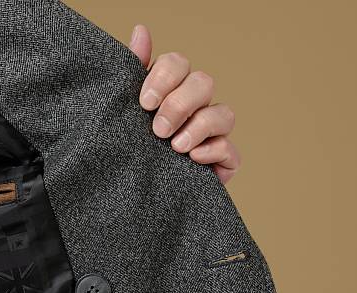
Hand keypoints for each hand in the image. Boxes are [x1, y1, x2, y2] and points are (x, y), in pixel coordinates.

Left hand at [128, 24, 240, 185]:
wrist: (132, 197)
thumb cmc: (131, 150)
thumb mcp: (126, 112)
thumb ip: (133, 71)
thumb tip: (141, 30)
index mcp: (171, 90)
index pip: (178, 65)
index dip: (165, 78)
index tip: (144, 103)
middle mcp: (195, 107)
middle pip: (203, 83)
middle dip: (180, 104)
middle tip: (158, 129)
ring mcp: (212, 134)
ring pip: (224, 113)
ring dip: (199, 126)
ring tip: (175, 147)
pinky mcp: (222, 164)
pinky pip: (230, 150)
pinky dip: (213, 151)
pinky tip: (193, 159)